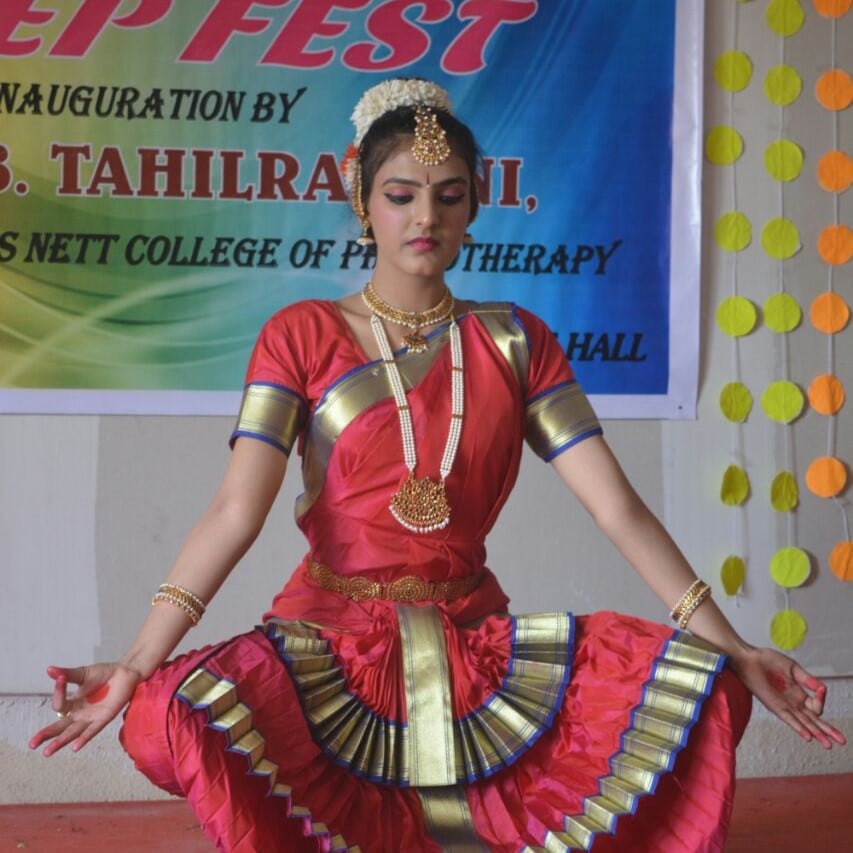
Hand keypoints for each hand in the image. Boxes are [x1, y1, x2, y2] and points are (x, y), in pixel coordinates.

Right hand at [28, 662, 143, 756]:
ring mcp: (91, 717)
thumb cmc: (104, 673)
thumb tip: (49, 669)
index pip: (59, 705)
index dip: (58, 693)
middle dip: (46, 735)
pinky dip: (84, 738)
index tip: (60, 678)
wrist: (126, 672)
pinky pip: (93, 730)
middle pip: (60, 726)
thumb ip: (67, 674)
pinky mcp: (104, 718)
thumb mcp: (83, 673)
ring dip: (61, 742)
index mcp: (73, 703)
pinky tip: (74, 747)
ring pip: (72, 732)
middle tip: (32, 744)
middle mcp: (80, 713)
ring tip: (47, 752)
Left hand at [730, 646, 845, 748]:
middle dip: (828, 731)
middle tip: (842, 741)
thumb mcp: (793, 669)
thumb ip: (808, 679)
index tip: (821, 689)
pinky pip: (789, 719)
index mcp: (799, 694)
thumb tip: (823, 688)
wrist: (749, 658)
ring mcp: (784, 706)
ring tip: (828, 745)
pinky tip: (808, 736)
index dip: (822, 700)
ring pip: (804, 723)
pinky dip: (798, 727)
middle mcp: (793, 703)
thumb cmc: (767, 660)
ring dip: (816, 733)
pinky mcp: (774, 706)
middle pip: (814, 720)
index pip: (816, 705)